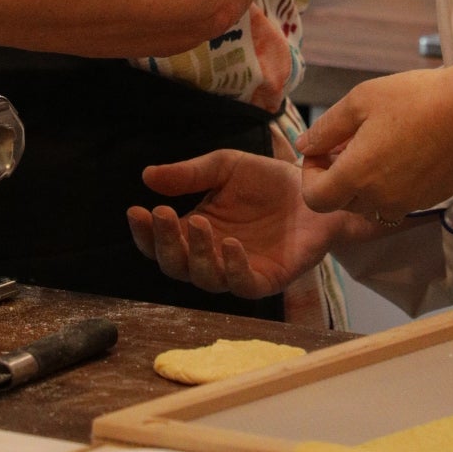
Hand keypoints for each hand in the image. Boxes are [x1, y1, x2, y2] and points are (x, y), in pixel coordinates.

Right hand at [127, 150, 356, 297]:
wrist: (315, 186)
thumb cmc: (266, 180)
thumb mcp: (224, 166)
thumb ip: (189, 174)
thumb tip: (147, 176)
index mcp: (194, 231)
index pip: (160, 241)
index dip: (145, 232)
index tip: (136, 210)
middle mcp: (211, 256)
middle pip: (175, 265)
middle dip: (165, 243)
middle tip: (163, 215)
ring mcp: (238, 270)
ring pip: (205, 279)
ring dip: (198, 253)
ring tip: (200, 222)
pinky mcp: (267, 279)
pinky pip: (243, 285)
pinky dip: (234, 268)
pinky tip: (231, 243)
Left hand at [297, 62, 452, 223]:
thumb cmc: (414, 97)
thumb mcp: (360, 101)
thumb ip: (326, 128)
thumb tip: (304, 145)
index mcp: (358, 175)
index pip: (316, 199)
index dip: (310, 175)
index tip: (322, 150)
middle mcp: (381, 198)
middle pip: (342, 202)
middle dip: (337, 176)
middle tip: (348, 142)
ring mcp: (408, 202)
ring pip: (371, 204)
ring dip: (364, 183)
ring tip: (376, 146)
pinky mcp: (431, 199)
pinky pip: (399, 200)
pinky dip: (391, 184)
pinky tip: (403, 152)